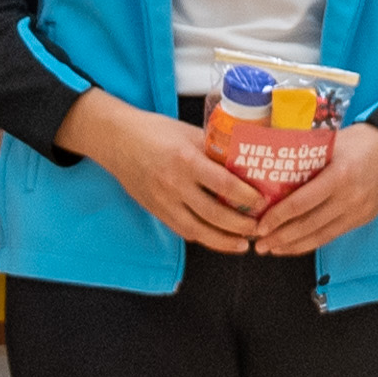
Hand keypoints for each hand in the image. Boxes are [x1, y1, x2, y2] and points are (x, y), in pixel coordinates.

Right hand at [62, 91, 269, 249]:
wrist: (116, 140)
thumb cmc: (154, 131)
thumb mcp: (189, 133)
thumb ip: (213, 150)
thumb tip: (243, 161)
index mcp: (186, 160)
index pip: (223, 183)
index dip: (246, 196)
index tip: (261, 202)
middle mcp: (174, 184)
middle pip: (213, 214)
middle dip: (240, 226)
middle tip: (258, 228)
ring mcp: (163, 201)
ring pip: (197, 230)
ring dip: (223, 241)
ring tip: (242, 244)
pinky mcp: (156, 211)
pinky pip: (182, 230)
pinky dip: (202, 237)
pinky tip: (217, 239)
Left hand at [251, 125, 377, 256]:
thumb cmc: (364, 142)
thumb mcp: (334, 141)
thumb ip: (307, 153)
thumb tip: (272, 161)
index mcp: (339, 175)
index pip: (302, 202)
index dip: (278, 217)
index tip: (260, 224)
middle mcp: (349, 198)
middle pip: (308, 225)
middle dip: (280, 238)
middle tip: (259, 244)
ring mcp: (357, 212)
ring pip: (320, 236)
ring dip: (293, 246)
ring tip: (272, 250)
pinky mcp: (362, 220)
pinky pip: (332, 236)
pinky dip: (311, 243)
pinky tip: (295, 246)